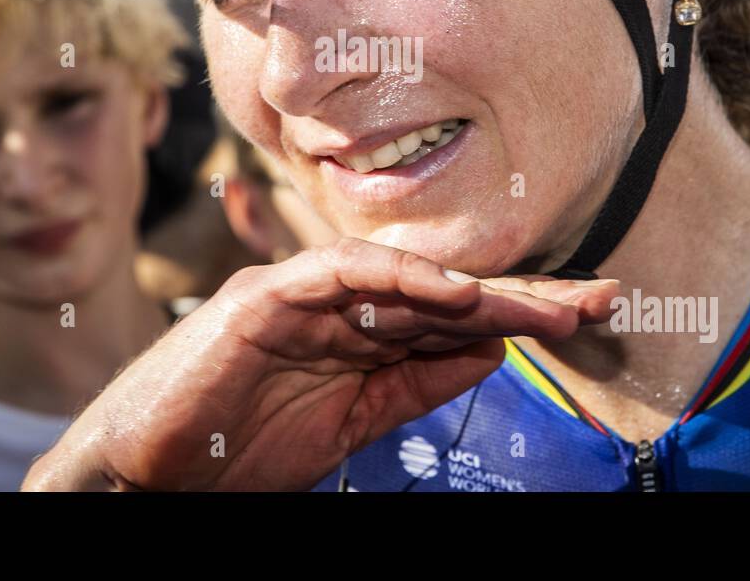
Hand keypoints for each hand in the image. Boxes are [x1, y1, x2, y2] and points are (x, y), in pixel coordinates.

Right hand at [24, 238, 617, 490]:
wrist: (149, 473)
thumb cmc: (239, 448)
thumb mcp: (354, 423)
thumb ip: (416, 382)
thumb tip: (494, 351)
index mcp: (359, 334)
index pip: (450, 316)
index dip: (520, 312)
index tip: (588, 316)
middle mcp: (336, 304)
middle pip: (440, 289)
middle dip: (521, 293)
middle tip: (600, 297)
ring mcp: (299, 295)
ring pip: (399, 275)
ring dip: (476, 288)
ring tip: (547, 304)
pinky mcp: (260, 299)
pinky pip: (337, 275)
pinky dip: (396, 279)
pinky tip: (454, 292)